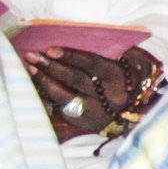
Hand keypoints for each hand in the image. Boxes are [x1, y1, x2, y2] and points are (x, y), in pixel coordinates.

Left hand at [29, 46, 162, 139]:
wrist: (137, 113)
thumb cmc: (125, 81)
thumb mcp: (126, 66)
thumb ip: (110, 54)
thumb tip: (80, 43)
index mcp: (119, 79)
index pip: (93, 65)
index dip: (71, 56)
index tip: (50, 49)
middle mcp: (108, 98)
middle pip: (76, 80)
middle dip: (52, 67)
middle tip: (32, 56)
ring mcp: (95, 113)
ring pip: (65, 97)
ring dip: (45, 81)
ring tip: (30, 68)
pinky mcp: (83, 124)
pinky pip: (60, 110)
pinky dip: (46, 98)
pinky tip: (35, 87)